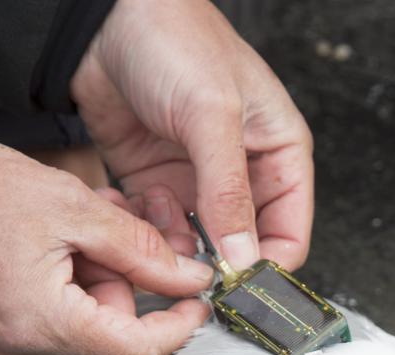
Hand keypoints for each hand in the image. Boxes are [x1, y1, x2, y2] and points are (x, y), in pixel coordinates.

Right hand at [0, 128, 211, 354]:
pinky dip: (41, 319)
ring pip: (64, 352)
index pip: (137, 352)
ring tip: (57, 251)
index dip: (176, 328)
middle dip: (116, 301)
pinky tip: (25, 273)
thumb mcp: (67, 203)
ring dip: (79, 306)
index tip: (191, 305)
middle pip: (100, 351)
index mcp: (38, 325)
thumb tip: (190, 279)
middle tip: (102, 250)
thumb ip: (140, 248)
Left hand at [71, 0, 313, 271]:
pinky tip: (136, 202)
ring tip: (159, 214)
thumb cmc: (174, 40)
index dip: (269, 265)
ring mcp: (199, 179)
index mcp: (279, 152)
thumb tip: (245, 258)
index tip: (241, 288)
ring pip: (199, 242)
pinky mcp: (158, 180)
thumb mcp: (211, 116)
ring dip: (177, 243)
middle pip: (245, 244)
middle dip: (219, 260)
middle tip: (193, 271)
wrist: (103, 19)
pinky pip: (160, 226)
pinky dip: (147, 228)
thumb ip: (230, 193)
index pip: (290, 232)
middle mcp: (244, 171)